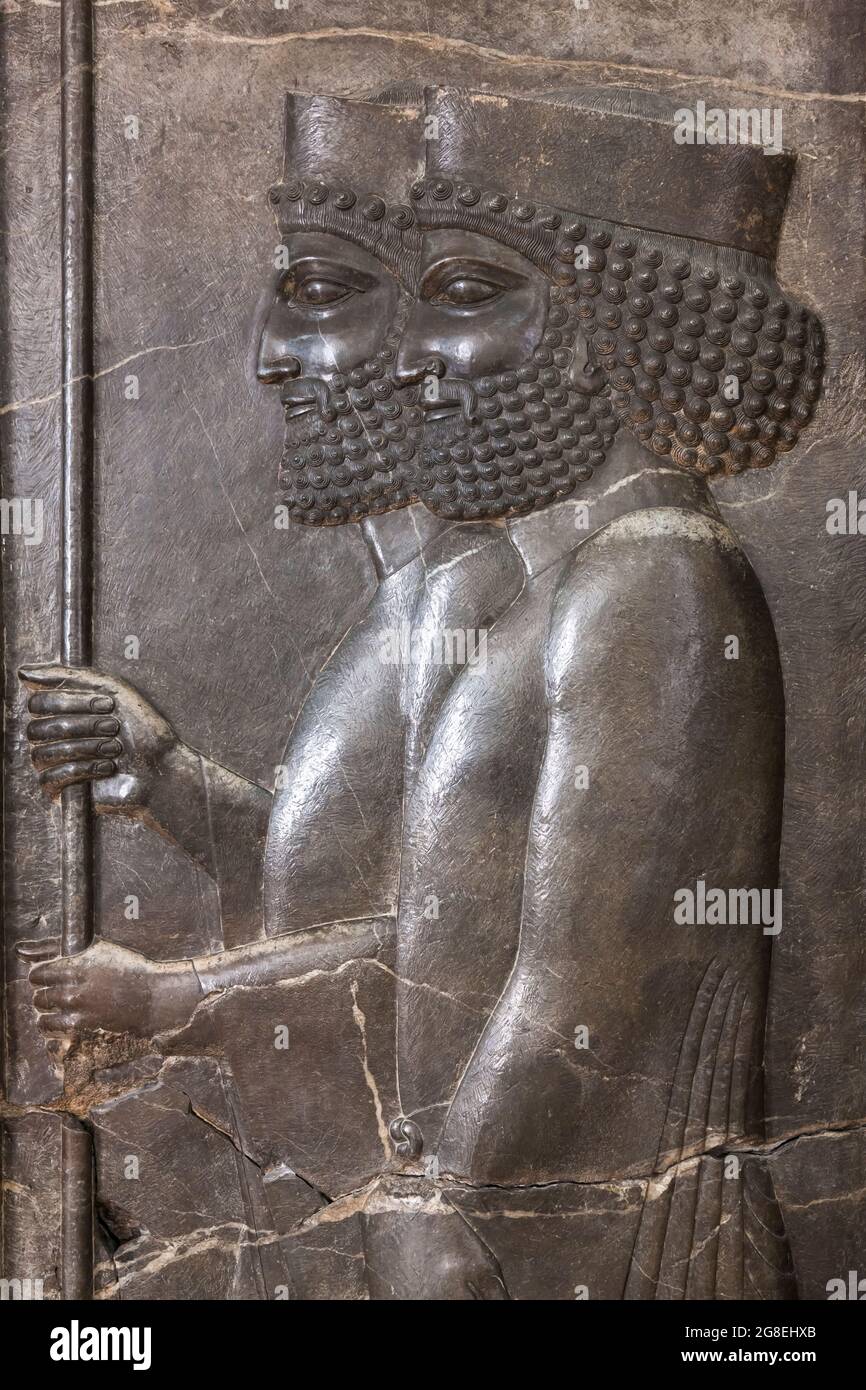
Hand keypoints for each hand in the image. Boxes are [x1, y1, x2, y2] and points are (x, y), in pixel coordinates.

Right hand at [19, 664, 178, 814]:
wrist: (162, 767)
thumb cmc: (143, 728)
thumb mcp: (112, 688)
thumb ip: (68, 675)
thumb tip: (23, 671)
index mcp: (62, 711)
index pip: (38, 703)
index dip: (71, 702)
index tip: (108, 704)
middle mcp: (54, 736)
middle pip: (37, 729)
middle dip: (82, 727)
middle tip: (113, 728)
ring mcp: (56, 763)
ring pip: (44, 753)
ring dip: (86, 748)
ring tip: (115, 749)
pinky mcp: (62, 789)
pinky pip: (50, 779)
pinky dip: (83, 770)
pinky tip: (108, 767)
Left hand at [19, 938, 201, 1043]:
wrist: (152, 996)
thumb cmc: (127, 968)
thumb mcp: (95, 949)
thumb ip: (55, 948)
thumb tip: (20, 950)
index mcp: (76, 966)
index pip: (38, 974)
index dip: (43, 976)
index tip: (51, 977)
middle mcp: (74, 989)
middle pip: (39, 996)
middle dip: (46, 994)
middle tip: (61, 992)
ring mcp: (78, 1010)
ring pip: (43, 1015)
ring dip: (49, 1011)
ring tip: (61, 1007)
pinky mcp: (84, 1027)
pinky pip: (53, 1028)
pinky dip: (54, 1025)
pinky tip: (65, 1019)